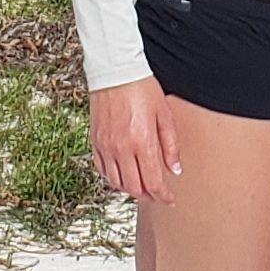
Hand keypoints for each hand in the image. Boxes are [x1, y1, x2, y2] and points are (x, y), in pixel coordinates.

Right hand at [89, 75, 183, 202]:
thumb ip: (170, 145)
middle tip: (157, 194)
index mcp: (142, 142)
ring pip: (116, 183)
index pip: (153, 182)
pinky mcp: (95, 141)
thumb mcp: (164, 115)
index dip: (163, 196)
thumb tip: (174, 170)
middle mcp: (121, 148)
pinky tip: (123, 174)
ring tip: (142, 185)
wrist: (115, 71)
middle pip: (134, 187)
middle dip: (148, 195)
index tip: (169, 199)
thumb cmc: (142, 89)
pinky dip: (114, 178)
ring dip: (130, 189)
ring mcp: (105, 146)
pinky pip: (102, 170)